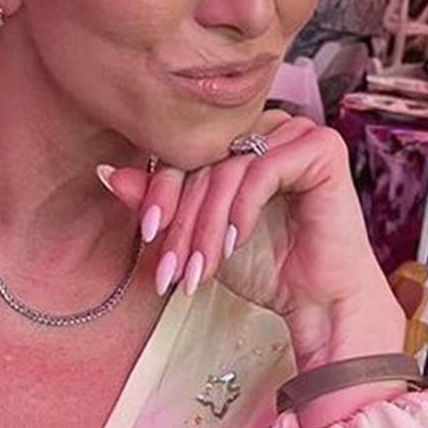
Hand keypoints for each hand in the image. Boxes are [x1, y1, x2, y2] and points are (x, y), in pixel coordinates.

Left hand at [100, 115, 396, 349]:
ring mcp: (296, 132)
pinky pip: (262, 169)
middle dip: (183, 221)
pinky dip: (242, 210)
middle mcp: (268, 127)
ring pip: (228, 168)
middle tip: (173, 268)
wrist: (314, 299)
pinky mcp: (322, 147)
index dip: (161, 193)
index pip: (186, 152)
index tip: (149, 236)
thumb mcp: (197, 233)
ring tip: (202, 268)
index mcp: (240, 138)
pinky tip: (236, 242)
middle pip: (203, 160)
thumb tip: (105, 171)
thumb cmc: (266, 265)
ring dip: (208, 225)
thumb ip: (158, 202)